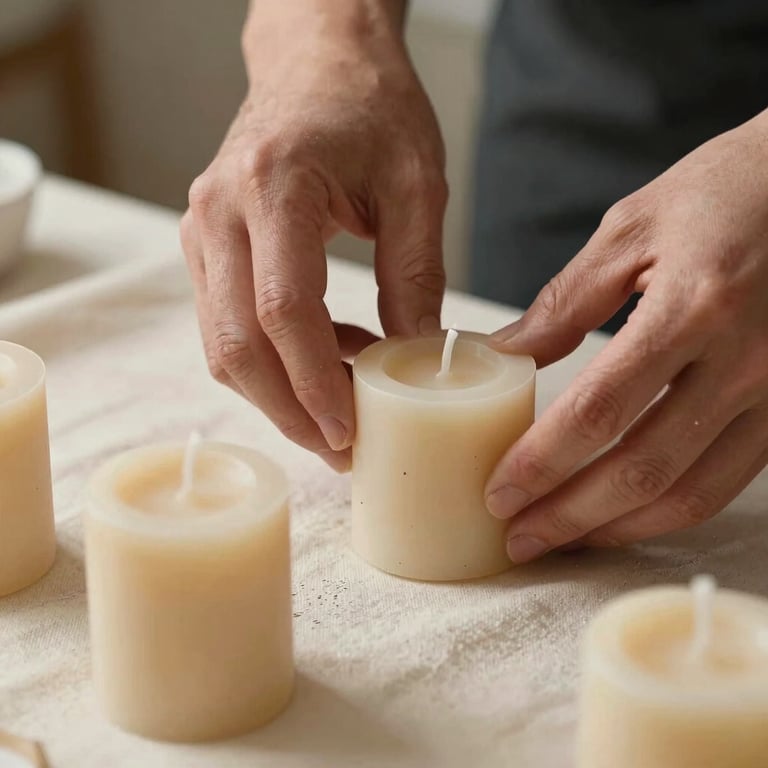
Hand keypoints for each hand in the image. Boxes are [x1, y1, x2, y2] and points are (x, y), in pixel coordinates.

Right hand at [181, 0, 446, 470]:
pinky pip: (229, 324)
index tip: (349, 432)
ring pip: (223, 344)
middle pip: (238, 344)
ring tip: (342, 409)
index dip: (315, 382)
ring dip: (279, 392)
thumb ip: (416, 274)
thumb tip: (417, 359)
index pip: (283, 311)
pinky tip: (329, 355)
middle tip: (342, 448)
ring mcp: (202, 232)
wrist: (316, 62)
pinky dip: (275, 358)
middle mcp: (219, 213)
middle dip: (289, 410)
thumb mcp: (417, 184)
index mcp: (273, 186)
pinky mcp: (207, 247)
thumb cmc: (369, 106)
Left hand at [485, 111, 767, 560]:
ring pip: (691, 493)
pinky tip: (622, 515)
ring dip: (618, 529)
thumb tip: (504, 354)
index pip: (600, 411)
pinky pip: (726, 481)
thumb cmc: (726, 190)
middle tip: (517, 539)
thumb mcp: (633, 227)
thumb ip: (566, 301)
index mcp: (694, 306)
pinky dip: (667, 510)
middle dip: (570, 516)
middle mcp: (745, 361)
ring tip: (561, 540)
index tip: (499, 492)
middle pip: (643, 470)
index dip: (543, 463)